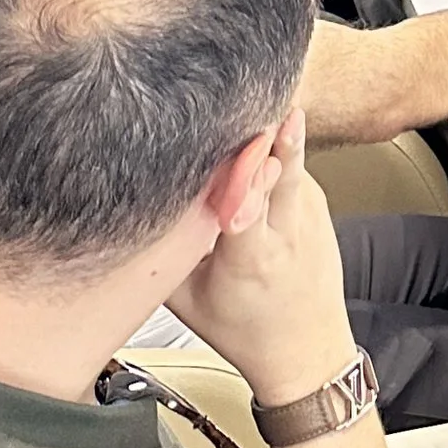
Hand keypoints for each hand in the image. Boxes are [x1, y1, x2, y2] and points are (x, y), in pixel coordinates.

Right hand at [169, 110, 355, 410]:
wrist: (306, 349)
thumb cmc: (244, 330)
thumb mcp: (187, 301)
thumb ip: (167, 254)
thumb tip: (129, 209)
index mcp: (250, 261)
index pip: (247, 212)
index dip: (241, 181)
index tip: (235, 153)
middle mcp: (286, 234)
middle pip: (281, 175)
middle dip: (269, 140)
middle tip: (253, 102)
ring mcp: (309, 215)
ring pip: (293, 161)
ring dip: (279, 130)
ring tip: (265, 98)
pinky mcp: (319, 201)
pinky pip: (292, 164)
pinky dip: (276, 144)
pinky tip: (257, 123)